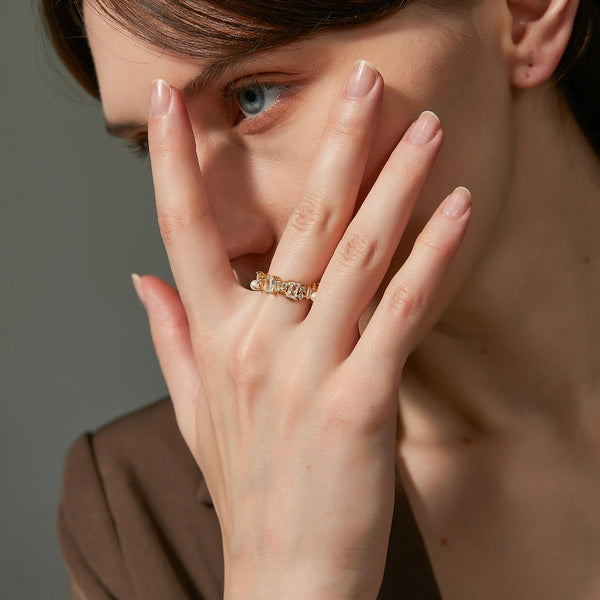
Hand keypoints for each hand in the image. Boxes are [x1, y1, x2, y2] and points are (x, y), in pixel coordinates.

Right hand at [134, 61, 470, 599]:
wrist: (283, 572)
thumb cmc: (248, 488)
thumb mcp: (193, 410)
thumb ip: (169, 336)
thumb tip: (140, 281)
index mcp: (215, 340)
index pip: (182, 232)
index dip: (177, 163)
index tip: (174, 104)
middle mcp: (258, 343)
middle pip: (300, 220)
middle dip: (334, 142)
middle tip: (363, 82)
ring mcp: (310, 369)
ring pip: (359, 251)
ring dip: (396, 181)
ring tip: (427, 128)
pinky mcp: (360, 400)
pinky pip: (403, 310)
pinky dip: (432, 255)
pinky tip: (456, 210)